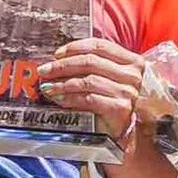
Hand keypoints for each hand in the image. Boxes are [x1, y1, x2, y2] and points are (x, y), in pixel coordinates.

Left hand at [38, 34, 163, 148]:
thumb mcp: (106, 78)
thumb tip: (58, 60)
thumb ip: (90, 65)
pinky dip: (70, 98)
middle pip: (91, 62)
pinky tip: (59, 99)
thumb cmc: (111, 101)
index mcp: (131, 61)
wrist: (122, 130)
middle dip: (63, 65)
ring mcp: (127, 92)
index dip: (75, 48)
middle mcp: (132, 75)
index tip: (57, 54)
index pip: (100, 46)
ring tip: (48, 87)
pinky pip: (89, 99)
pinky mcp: (120, 109)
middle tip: (45, 71)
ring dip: (62, 83)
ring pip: (88, 81)